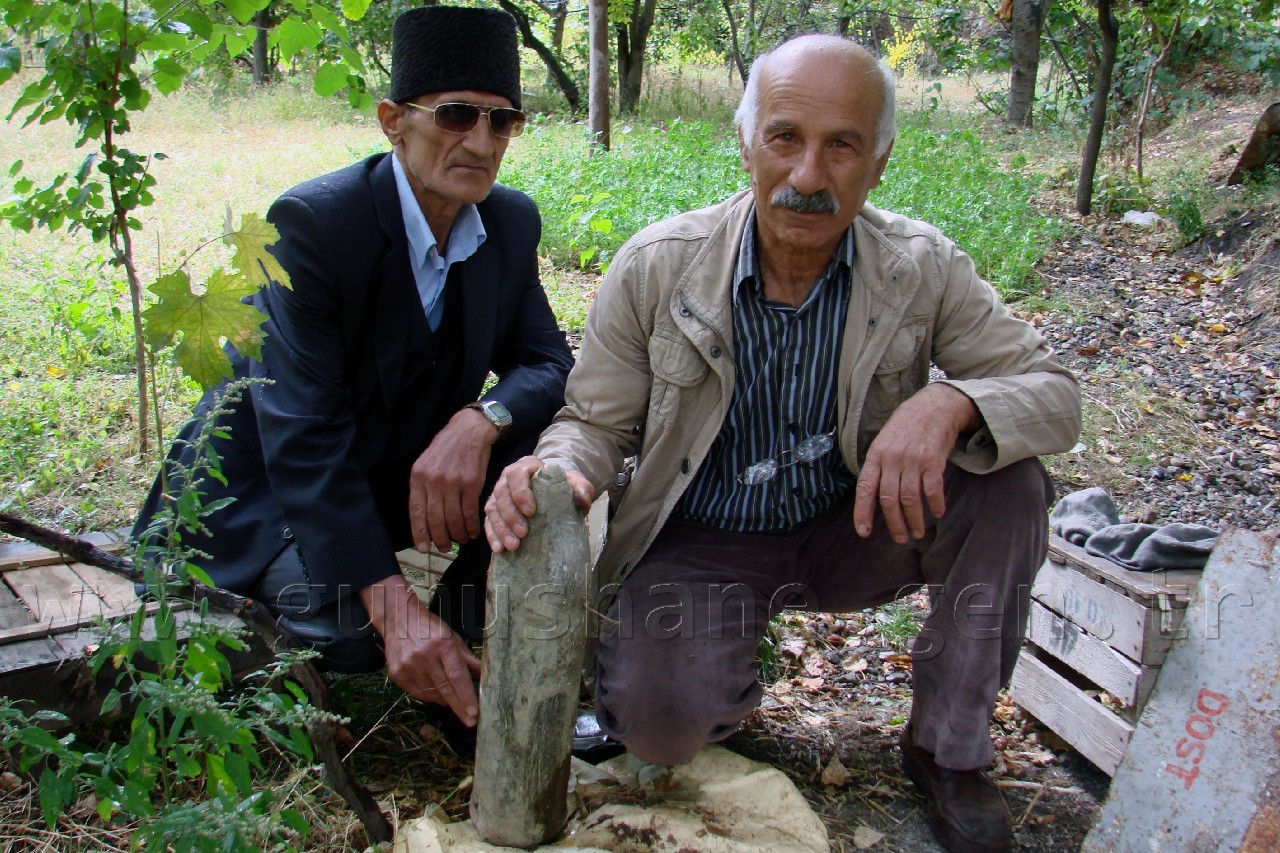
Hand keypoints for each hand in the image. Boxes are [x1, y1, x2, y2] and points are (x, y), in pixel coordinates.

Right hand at [359, 575, 481, 725]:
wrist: (398, 619)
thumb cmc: (430, 629)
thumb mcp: (453, 639)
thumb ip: (469, 660)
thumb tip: (487, 677)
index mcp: (442, 644)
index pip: (457, 675)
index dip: (466, 696)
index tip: (474, 712)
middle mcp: (424, 656)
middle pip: (445, 689)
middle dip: (460, 708)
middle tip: (471, 721)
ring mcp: (408, 666)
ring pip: (432, 695)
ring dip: (445, 700)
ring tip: (453, 698)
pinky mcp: (397, 674)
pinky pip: (418, 694)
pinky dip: (430, 696)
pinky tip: (435, 691)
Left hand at [408, 407, 497, 551]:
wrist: (468, 431)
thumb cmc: (446, 449)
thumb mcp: (426, 464)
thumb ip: (422, 487)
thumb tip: (423, 517)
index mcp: (418, 477)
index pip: (417, 512)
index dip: (420, 533)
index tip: (423, 548)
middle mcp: (434, 481)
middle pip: (435, 519)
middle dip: (440, 538)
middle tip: (444, 548)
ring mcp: (453, 482)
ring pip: (453, 519)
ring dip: (457, 534)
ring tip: (460, 540)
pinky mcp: (472, 483)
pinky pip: (470, 512)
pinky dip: (472, 526)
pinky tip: (473, 532)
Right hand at [484, 456, 594, 552]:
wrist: (554, 490)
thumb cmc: (562, 485)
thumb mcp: (576, 483)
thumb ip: (581, 488)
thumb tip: (583, 501)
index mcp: (526, 466)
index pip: (516, 475)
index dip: (520, 492)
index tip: (531, 511)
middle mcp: (507, 479)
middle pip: (501, 494)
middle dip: (510, 515)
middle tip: (523, 534)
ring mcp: (498, 495)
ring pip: (492, 509)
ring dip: (501, 529)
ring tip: (513, 546)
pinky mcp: (495, 511)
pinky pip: (488, 522)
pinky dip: (492, 536)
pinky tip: (499, 549)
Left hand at [853, 384, 979, 543]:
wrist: (934, 406)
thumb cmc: (907, 426)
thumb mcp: (884, 441)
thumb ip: (879, 466)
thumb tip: (874, 497)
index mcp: (876, 455)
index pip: (865, 488)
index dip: (863, 512)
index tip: (864, 532)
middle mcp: (892, 459)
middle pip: (889, 500)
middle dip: (894, 524)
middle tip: (900, 538)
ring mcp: (913, 460)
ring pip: (910, 499)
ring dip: (915, 520)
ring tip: (918, 532)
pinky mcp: (934, 460)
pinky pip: (932, 490)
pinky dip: (935, 505)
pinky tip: (937, 512)